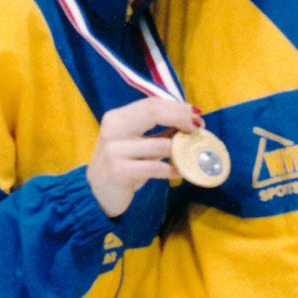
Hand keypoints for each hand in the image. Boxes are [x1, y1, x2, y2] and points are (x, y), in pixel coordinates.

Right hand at [87, 98, 199, 218]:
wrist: (97, 194)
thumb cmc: (123, 165)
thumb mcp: (138, 143)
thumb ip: (160, 131)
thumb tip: (192, 121)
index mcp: (116, 118)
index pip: (151, 104)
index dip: (177, 107)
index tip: (197, 113)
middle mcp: (113, 130)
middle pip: (154, 113)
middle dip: (181, 118)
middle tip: (200, 127)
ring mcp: (114, 150)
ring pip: (160, 144)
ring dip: (181, 149)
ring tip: (191, 154)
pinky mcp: (119, 171)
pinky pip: (156, 167)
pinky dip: (173, 169)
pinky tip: (180, 172)